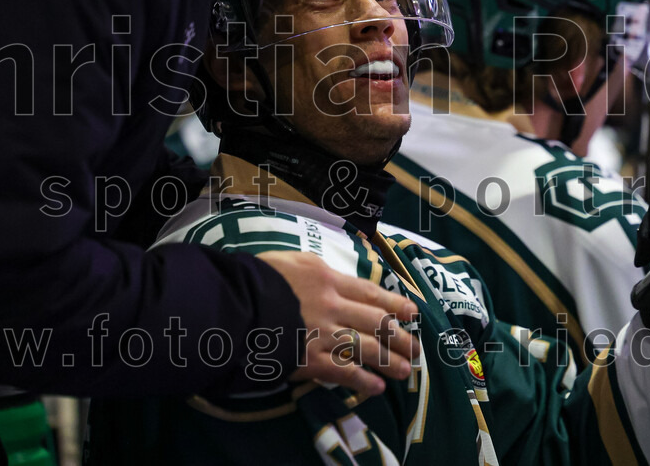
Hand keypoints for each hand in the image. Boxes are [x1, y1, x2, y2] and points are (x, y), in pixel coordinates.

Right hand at [257, 251, 419, 397]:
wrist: (233, 304)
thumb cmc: (257, 278)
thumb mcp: (291, 261)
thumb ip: (316, 270)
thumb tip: (331, 278)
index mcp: (328, 278)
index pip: (370, 293)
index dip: (394, 303)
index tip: (412, 313)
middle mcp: (332, 305)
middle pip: (376, 322)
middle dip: (400, 336)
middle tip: (416, 348)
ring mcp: (323, 333)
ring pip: (367, 348)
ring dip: (390, 360)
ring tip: (406, 371)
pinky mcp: (310, 359)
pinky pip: (344, 372)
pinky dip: (363, 381)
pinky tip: (377, 387)